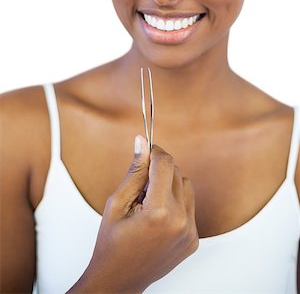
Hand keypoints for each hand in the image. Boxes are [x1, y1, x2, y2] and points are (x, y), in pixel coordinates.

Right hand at [69, 135, 198, 292]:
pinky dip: (176, 203)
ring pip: (186, 187)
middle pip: (176, 173)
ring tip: (149, 202)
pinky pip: (190, 206)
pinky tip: (158, 218)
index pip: (165, 164)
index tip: (146, 150)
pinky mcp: (193, 240)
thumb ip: (134, 171)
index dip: (155, 152)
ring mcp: (190, 233)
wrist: (119, 280)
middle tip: (140, 186)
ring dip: (169, 185)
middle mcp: (180, 221)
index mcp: (159, 212)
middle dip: (159, 171)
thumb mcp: (117, 202)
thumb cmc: (111, 242)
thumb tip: (142, 142)